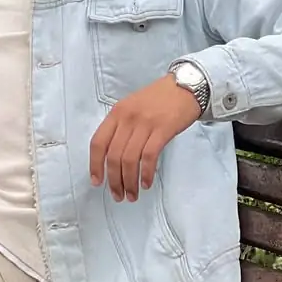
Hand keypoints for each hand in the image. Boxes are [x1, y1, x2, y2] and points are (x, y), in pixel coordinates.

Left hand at [89, 75, 201, 201]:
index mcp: (116, 113)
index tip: (97, 182)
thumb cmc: (158, 99)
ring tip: (132, 195)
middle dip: (114, 180)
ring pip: (130, 159)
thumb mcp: (132, 106)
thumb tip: (111, 157)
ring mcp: (145, 124)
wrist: (186, 86)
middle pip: (113, 155)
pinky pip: (149, 157)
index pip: (98, 142)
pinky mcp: (163, 130)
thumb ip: (121, 127)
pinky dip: (145, 173)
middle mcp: (127, 118)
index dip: (95, 165)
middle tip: (118, 195)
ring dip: (129, 181)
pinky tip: (146, 183)